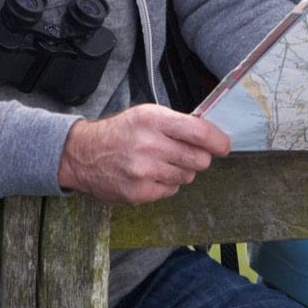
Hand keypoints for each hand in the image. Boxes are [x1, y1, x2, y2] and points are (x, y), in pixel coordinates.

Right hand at [57, 103, 229, 202]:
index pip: (198, 132)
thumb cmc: (120, 132)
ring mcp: (143, 171)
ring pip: (187, 176)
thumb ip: (177, 123)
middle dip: (199, 157)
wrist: (83, 155)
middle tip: (187, 153)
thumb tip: (211, 135)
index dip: (218, 141)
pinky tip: (152, 174)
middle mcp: (148, 144)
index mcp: (152, 119)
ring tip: (162, 162)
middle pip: (198, 159)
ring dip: (182, 170)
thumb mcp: (146, 115)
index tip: (223, 145)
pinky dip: (167, 183)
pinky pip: (172, 190)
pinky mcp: (139, 192)